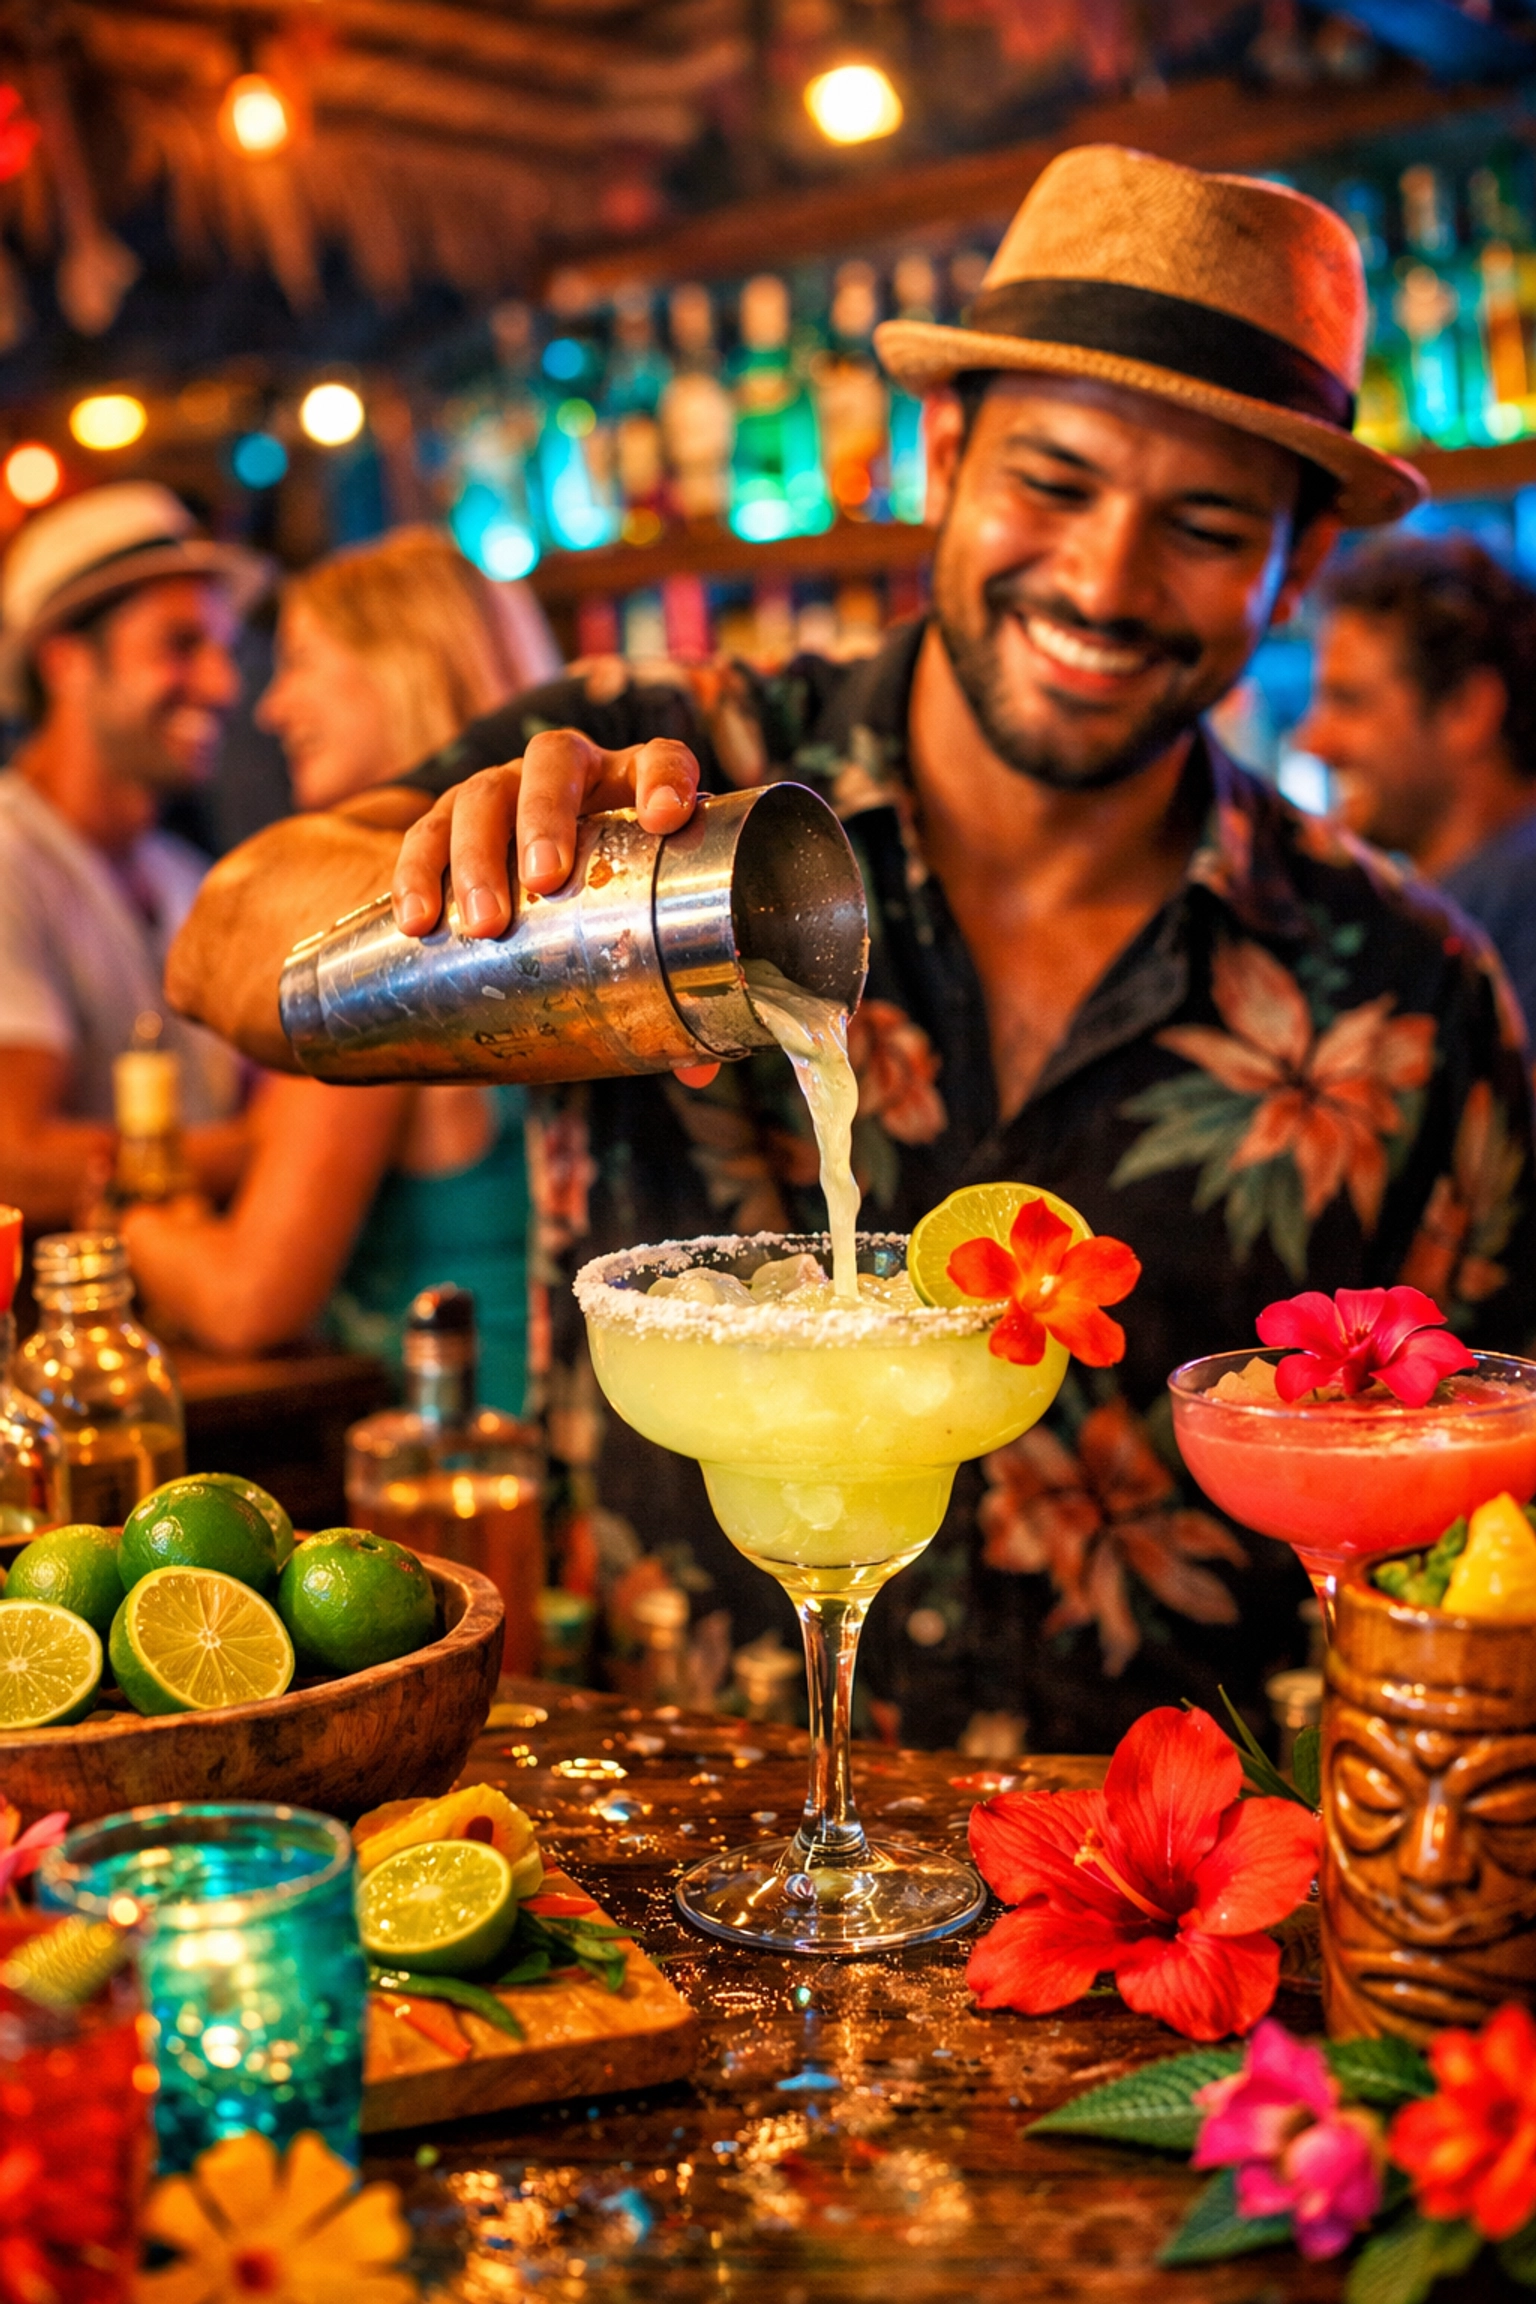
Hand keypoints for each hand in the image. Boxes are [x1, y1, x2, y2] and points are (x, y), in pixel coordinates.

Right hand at [390, 727, 718, 1087]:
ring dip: (479, 857)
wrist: (514, 887)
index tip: (666, 817)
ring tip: (484, 923)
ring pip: (483, 795)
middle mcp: (566, 775)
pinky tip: (418, 921)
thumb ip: (669, 990)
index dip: (664, 776)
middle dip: (547, 816)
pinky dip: (417, 875)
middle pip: (553, 760)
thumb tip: (697, 1071)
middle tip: (546, 880)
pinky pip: (422, 834)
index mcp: (630, 788)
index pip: (658, 756)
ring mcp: (500, 791)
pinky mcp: (442, 819)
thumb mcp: (634, 935)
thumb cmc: (602, 908)